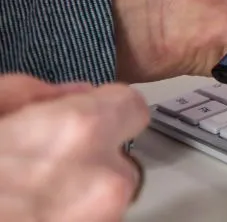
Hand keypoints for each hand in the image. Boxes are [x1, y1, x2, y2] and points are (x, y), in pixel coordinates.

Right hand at [0, 74, 147, 221]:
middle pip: (118, 162)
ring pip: (102, 204)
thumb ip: (30, 93)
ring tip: (19, 199)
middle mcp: (100, 183)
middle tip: (37, 166)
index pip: (131, 107)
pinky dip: (61, 220)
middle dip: (87, 162)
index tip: (82, 117)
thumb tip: (68, 94)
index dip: (103, 110)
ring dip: (73, 199)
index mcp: (79, 132)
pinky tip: (22, 216)